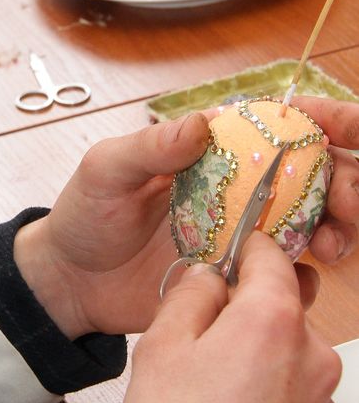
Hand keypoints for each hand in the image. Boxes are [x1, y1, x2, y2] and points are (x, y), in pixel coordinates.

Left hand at [13, 99, 358, 339]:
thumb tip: (198, 125)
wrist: (72, 283)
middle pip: (316, 174)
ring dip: (338, 230)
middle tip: (348, 205)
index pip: (283, 122)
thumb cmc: (85, 215)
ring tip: (330, 247)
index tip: (357, 130)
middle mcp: (240, 186)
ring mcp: (244, 232)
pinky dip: (307, 279)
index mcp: (215, 148)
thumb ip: (150, 147)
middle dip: (348, 183)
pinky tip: (301, 283)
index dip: (330, 120)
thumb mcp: (106, 171)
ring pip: (315, 224)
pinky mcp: (240, 277)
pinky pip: (289, 276)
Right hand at [119, 232, 340, 402]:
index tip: (224, 252)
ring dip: (257, 349)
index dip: (244, 247)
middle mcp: (312, 353)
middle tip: (199, 332)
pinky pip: (293, 388)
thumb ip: (191, 292)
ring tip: (210, 384)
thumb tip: (211, 274)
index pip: (271, 255)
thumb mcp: (161, 343)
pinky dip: (268, 388)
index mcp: (273, 319)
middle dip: (245, 306)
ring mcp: (321, 398)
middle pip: (281, 303)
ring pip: (287, 347)